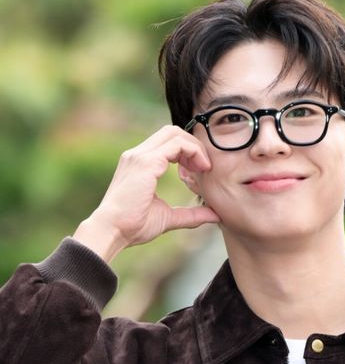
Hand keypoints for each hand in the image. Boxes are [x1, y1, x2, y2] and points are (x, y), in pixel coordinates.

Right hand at [73, 126, 219, 261]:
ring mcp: (140, 156)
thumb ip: (191, 215)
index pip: (167, 142)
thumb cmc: (133, 226)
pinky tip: (199, 170)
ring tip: (204, 168)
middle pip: (171, 132)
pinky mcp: (146, 163)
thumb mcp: (168, 218)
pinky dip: (192, 152)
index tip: (199, 171)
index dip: (188, 151)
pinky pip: (176, 145)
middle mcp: (137, 155)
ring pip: (174, 133)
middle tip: (205, 167)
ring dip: (194, 147)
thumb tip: (215, 216)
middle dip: (193, 145)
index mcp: (139, 163)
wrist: (112, 231)